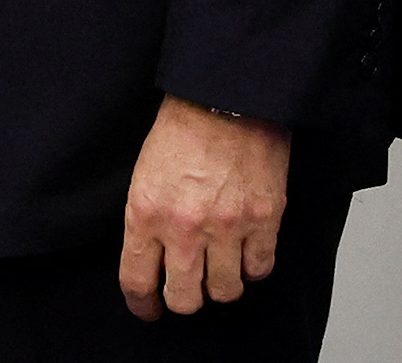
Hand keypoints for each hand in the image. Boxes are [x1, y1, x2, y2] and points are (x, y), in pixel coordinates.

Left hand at [119, 95, 289, 319]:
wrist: (226, 94)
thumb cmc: (184, 127)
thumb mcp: (144, 174)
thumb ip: (147, 219)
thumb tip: (152, 257)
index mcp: (146, 213)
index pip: (137, 281)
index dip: (143, 304)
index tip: (148, 308)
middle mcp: (184, 228)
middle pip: (184, 299)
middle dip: (184, 300)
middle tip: (188, 290)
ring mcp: (227, 227)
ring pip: (225, 292)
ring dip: (222, 285)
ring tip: (221, 267)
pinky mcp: (264, 220)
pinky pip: (260, 269)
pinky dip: (253, 267)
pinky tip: (247, 251)